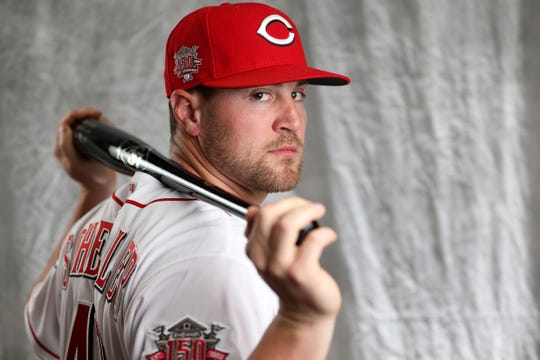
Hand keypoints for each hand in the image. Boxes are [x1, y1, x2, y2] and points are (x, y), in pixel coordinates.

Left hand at [54, 107, 115, 194]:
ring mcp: (80, 144)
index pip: (66, 123)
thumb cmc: (89, 177)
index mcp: (62, 146)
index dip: (77, 114)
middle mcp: (69, 143)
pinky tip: (108, 126)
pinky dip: (100, 125)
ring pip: (84, 124)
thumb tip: (64, 127)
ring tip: (104, 120)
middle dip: (86, 114)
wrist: (101, 188)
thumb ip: (66, 146)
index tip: (93, 114)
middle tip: (99, 114)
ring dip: (93, 118)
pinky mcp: (91, 146)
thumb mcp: (75, 164)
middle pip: (75, 121)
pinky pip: (93, 130)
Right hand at [245, 197, 340, 325]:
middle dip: (294, 203)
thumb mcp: (269, 257)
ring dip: (308, 212)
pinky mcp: (301, 273)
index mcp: (253, 251)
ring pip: (288, 224)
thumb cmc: (291, 281)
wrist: (304, 314)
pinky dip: (325, 232)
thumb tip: (253, 210)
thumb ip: (259, 234)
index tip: (297, 205)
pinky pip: (313, 240)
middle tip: (311, 206)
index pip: (260, 214)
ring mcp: (281, 267)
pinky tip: (329, 236)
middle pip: (270, 215)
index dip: (282, 203)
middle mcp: (263, 259)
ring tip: (319, 212)